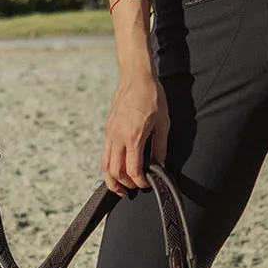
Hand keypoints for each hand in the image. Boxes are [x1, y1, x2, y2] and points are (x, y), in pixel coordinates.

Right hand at [102, 71, 168, 195]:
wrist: (136, 77)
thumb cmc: (152, 96)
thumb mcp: (163, 123)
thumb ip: (160, 147)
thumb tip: (160, 165)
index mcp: (133, 137)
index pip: (132, 170)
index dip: (140, 182)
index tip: (147, 184)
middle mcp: (117, 137)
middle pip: (114, 172)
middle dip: (124, 185)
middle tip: (133, 190)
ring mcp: (110, 133)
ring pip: (104, 165)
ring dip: (111, 180)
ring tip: (120, 188)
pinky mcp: (107, 129)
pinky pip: (105, 153)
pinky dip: (109, 166)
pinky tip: (117, 169)